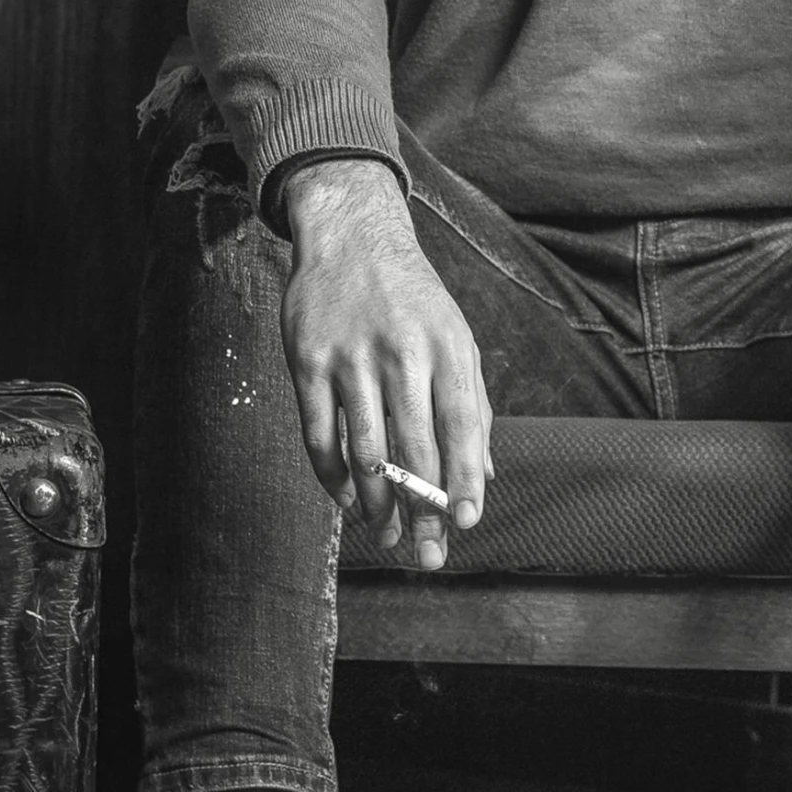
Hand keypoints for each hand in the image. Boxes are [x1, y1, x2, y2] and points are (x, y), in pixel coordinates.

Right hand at [279, 158, 493, 569]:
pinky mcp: (307, 362)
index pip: (462, 424)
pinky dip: (333, 477)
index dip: (465, 478)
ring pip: (364, 450)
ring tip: (388, 536)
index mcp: (446, 346)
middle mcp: (401, 352)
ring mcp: (350, 358)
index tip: (467, 521)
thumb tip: (485, 473)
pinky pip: (319, 434)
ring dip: (377, 504)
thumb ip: (471, 403)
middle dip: (422, 510)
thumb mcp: (455, 337)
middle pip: (413, 448)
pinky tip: (347, 501)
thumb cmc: (412, 298)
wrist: (351, 236)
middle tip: (427, 554)